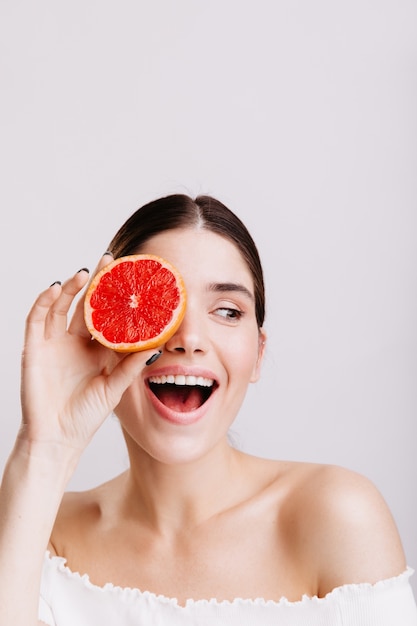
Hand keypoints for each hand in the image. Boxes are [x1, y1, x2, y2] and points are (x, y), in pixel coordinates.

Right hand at [19, 255, 158, 455]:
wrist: (58, 438)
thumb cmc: (86, 416)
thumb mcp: (114, 388)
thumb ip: (130, 367)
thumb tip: (155, 347)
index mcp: (97, 349)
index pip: (107, 315)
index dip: (116, 297)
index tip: (131, 278)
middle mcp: (76, 342)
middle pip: (85, 304)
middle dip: (96, 282)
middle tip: (109, 260)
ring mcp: (54, 343)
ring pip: (61, 306)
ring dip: (71, 288)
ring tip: (85, 273)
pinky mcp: (34, 348)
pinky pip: (37, 319)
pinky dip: (44, 302)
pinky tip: (56, 288)